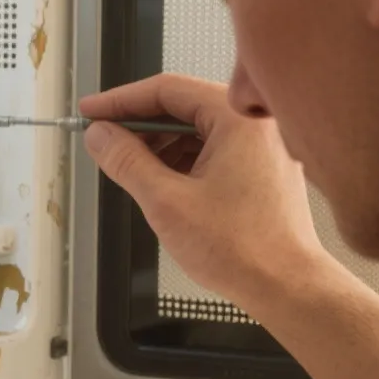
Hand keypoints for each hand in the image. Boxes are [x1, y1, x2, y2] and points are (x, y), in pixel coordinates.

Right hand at [80, 74, 327, 305]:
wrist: (286, 288)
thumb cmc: (243, 250)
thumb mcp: (166, 202)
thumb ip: (127, 161)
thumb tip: (101, 137)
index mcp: (238, 120)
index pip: (167, 90)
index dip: (121, 100)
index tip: (92, 111)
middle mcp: (255, 126)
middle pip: (183, 107)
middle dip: (139, 124)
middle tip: (103, 139)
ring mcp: (262, 148)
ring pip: (197, 130)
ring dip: (159, 145)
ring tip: (126, 164)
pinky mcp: (262, 170)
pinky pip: (214, 150)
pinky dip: (182, 160)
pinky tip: (158, 179)